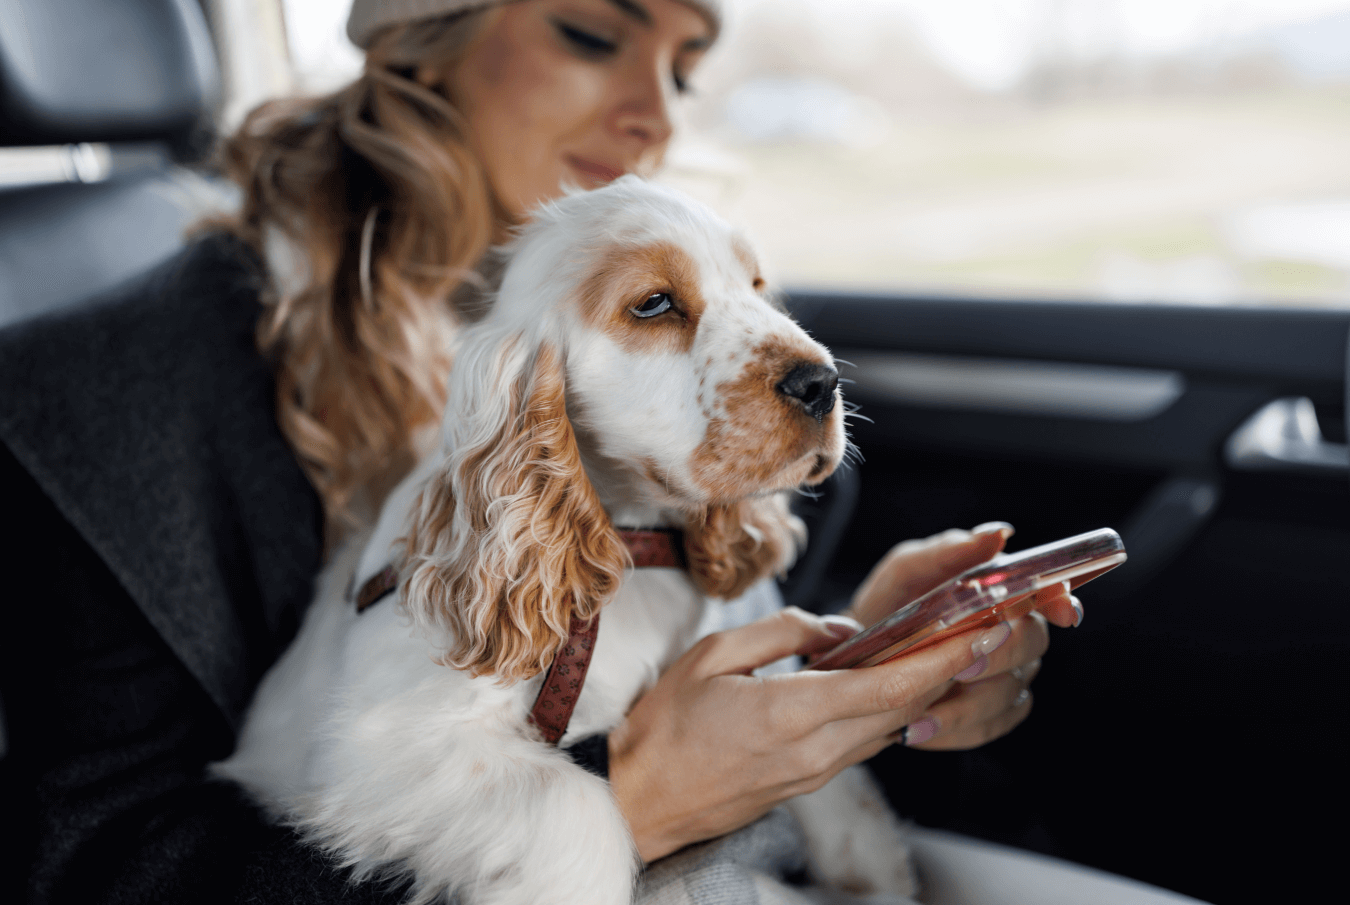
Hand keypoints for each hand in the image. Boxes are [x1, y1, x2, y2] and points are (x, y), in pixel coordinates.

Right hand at [606, 605, 1013, 861]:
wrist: (640, 801)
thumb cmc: (664, 726)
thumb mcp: (712, 656)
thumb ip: (783, 633)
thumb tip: (838, 629)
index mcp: (790, 713)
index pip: (888, 687)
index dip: (940, 660)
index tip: (978, 633)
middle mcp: (814, 751)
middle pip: (902, 710)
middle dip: (949, 671)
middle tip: (985, 634)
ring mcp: (813, 774)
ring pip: (887, 729)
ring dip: (924, 693)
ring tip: (952, 653)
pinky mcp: (807, 784)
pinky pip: (862, 743)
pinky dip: (889, 712)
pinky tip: (895, 688)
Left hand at [846, 522, 1082, 750]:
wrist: (856, 657)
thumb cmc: (888, 606)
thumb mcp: (907, 571)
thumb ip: (949, 551)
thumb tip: (997, 533)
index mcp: (1002, 593)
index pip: (1049, 594)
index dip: (1061, 602)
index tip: (1062, 611)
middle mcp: (1013, 634)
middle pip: (1033, 646)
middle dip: (999, 656)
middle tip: (962, 665)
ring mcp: (1005, 677)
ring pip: (1009, 693)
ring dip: (968, 704)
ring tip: (922, 710)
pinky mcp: (988, 715)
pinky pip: (990, 727)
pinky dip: (956, 729)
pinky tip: (919, 728)